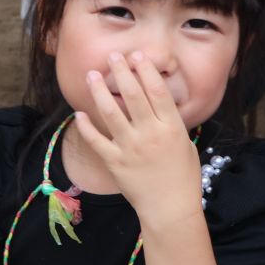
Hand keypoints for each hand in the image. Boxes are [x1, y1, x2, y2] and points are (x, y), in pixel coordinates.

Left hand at [73, 51, 200, 225]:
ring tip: (91, 75)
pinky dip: (86, 126)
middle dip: (122, 72)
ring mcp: (130, 148)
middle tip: (113, 56)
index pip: (157, 91)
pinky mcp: (115, 162)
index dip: (145, 70)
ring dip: (99, 91)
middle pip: (134, 95)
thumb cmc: (183, 177)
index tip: (136, 55)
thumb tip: (160, 102)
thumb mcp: (186, 145)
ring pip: (111, 113)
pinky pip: (96, 140)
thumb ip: (172, 123)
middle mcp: (150, 134)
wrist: (170, 208)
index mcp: (171, 127)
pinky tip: (79, 113)